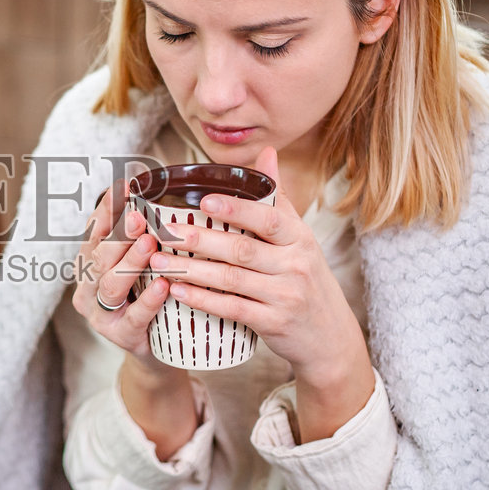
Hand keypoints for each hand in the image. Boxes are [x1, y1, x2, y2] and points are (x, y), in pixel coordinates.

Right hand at [70, 180, 170, 367]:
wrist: (158, 352)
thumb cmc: (149, 300)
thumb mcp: (139, 266)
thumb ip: (138, 237)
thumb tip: (148, 194)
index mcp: (89, 266)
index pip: (94, 232)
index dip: (107, 209)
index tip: (124, 188)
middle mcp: (88, 289)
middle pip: (99, 256)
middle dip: (119, 234)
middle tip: (139, 216)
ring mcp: (101, 315)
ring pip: (110, 284)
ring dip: (130, 261)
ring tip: (150, 244)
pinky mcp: (121, 337)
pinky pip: (134, 316)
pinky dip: (148, 299)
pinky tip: (163, 284)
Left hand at [149, 146, 374, 441]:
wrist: (330, 337)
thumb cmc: (306, 279)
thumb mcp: (300, 239)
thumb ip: (278, 199)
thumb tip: (267, 152)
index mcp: (300, 238)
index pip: (268, 218)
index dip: (237, 208)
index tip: (204, 199)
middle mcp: (295, 265)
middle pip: (242, 249)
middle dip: (201, 239)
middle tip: (165, 231)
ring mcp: (285, 296)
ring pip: (231, 279)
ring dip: (191, 270)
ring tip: (158, 261)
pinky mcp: (274, 323)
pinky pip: (232, 309)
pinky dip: (202, 300)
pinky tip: (177, 291)